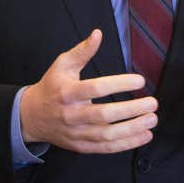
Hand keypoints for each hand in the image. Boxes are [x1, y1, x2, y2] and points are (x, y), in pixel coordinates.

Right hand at [19, 29, 157, 152]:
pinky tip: (144, 135)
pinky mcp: (81, 146)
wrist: (31, 117)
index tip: (140, 81)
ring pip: (107, 135)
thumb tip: (98, 34)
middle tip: (152, 103)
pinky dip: (127, 144)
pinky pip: (106, 148)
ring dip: (133, 129)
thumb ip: (82, 51)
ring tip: (152, 119)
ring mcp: (76, 133)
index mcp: (67, 92)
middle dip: (131, 110)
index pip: (95, 88)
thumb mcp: (62, 65)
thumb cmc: (51, 87)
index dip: (119, 84)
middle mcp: (71, 115)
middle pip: (104, 115)